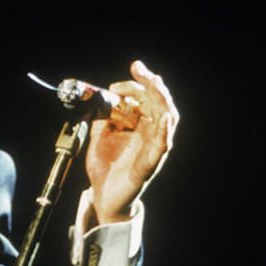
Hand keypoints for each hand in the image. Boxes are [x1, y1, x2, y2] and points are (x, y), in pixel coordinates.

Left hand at [85, 60, 178, 224]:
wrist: (102, 196)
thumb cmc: (106, 167)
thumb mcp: (99, 135)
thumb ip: (103, 117)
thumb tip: (102, 98)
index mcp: (140, 127)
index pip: (148, 98)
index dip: (141, 83)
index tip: (134, 70)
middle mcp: (150, 135)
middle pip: (160, 105)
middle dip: (152, 85)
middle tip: (143, 72)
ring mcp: (152, 150)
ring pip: (167, 122)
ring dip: (162, 102)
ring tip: (156, 86)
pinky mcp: (149, 165)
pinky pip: (161, 148)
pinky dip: (164, 133)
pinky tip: (163, 120)